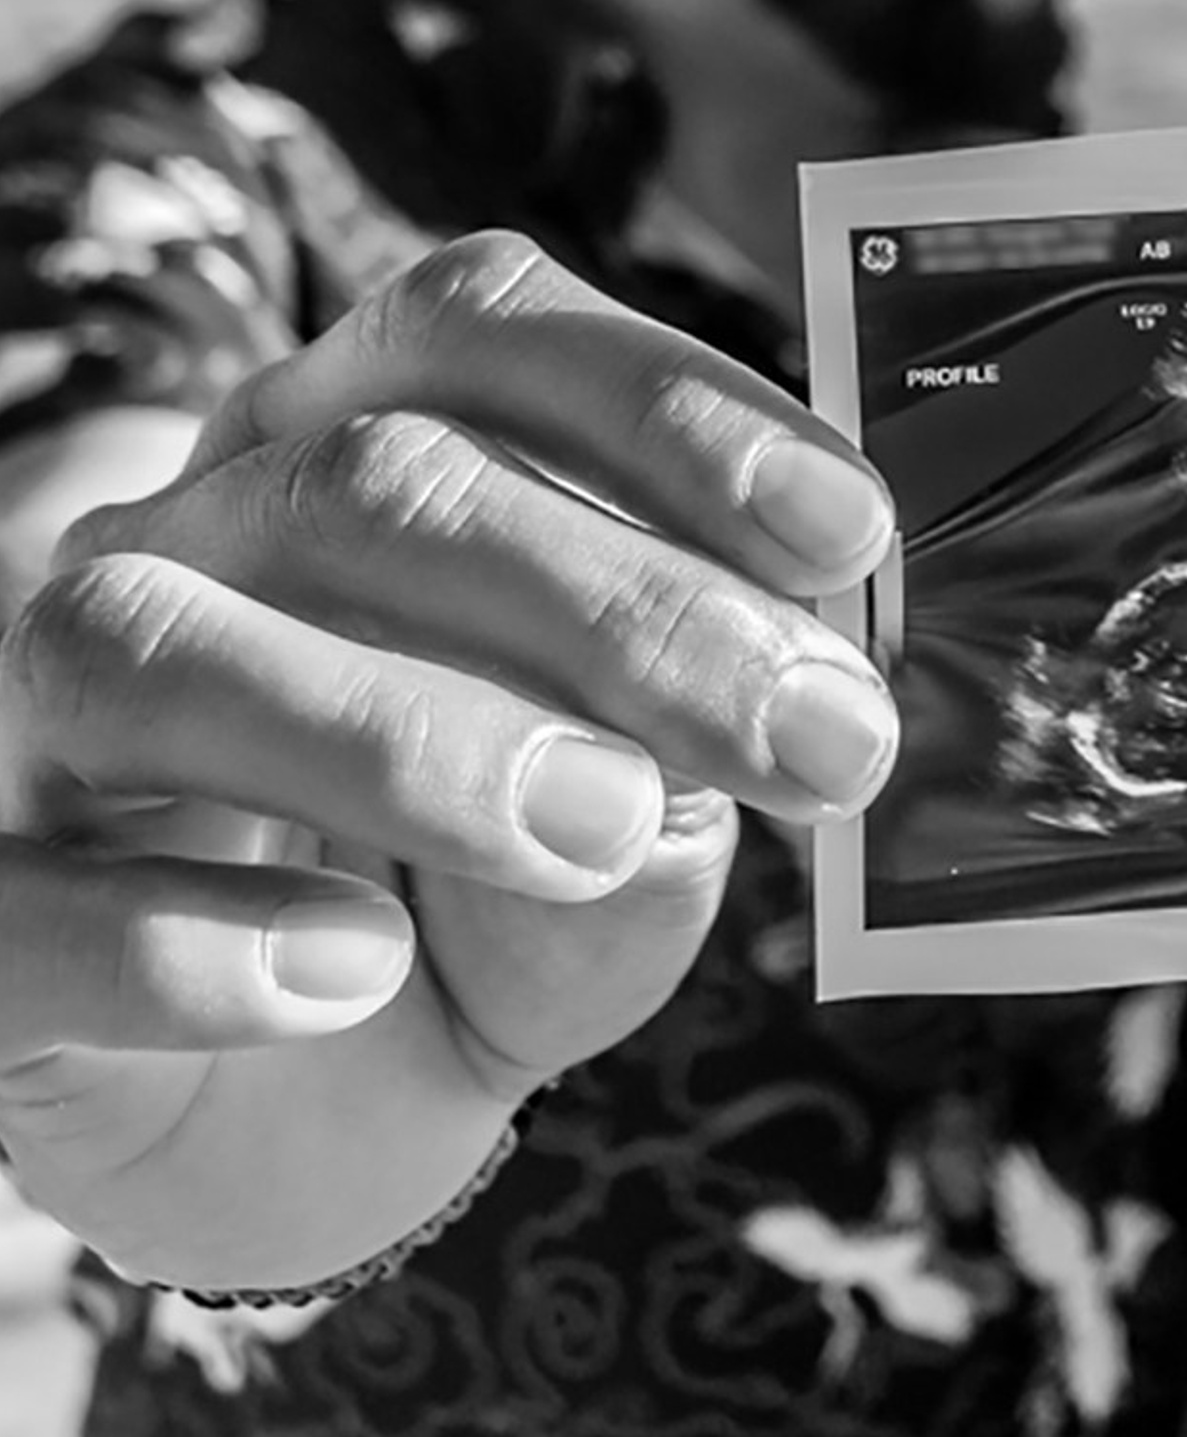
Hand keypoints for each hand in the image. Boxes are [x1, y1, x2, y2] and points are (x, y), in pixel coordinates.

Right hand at [0, 232, 898, 1289]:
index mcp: (365, 445)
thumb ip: (691, 781)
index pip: (490, 334)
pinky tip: (348, 970)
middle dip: (624, 602)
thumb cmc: (484, 900)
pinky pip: (22, 899)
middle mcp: (200, 531)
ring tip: (612, 827)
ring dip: (410, 731)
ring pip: (169, 645)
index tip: (853, 532)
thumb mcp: (628, 841)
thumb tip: (749, 760)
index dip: (675, 409)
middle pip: (378, 484)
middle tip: (817, 736)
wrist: (289, 1102)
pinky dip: (185, 936)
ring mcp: (49, 709)